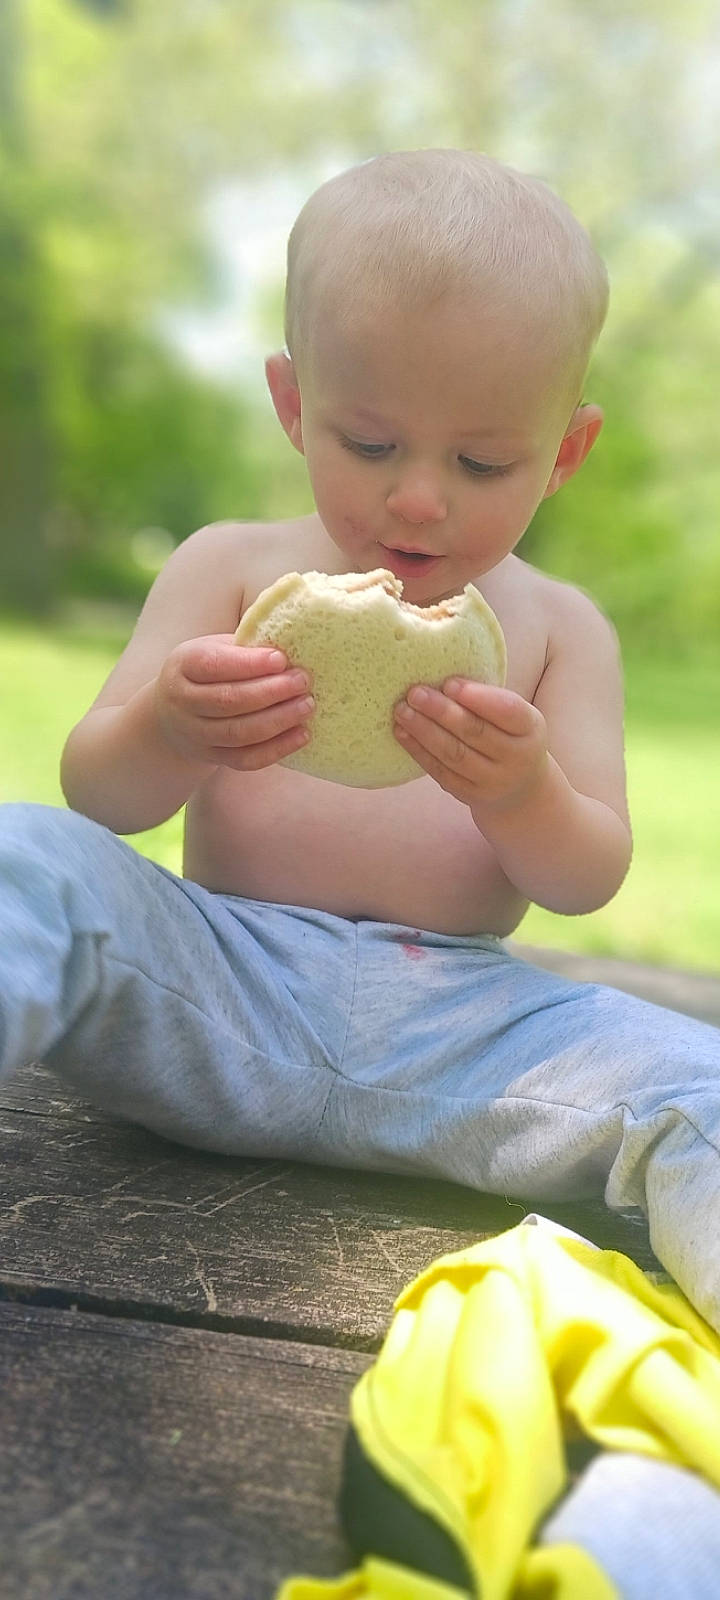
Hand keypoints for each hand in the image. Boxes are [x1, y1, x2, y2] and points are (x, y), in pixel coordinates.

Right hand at [154, 635, 314, 770]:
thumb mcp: (215, 648)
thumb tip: (291, 648)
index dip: (249, 664)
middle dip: (271, 692)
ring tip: (306, 706)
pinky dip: (277, 749)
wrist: (173, 713)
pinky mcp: (212, 757)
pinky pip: (246, 759)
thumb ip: (245, 648)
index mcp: (185, 666)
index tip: (281, 659)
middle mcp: (184, 702)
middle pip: (228, 701)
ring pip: (238, 733)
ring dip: (278, 720)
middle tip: (302, 682)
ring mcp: (196, 734)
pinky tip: (301, 735)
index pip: (214, 665)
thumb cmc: (207, 672)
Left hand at [393, 677, 547, 816]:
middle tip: (415, 693)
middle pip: (475, 732)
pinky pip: (441, 772)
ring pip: (454, 753)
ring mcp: (493, 780)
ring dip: (424, 730)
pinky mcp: (470, 794)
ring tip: (402, 710)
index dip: (478, 697)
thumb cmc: (511, 736)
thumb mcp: (515, 717)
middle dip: (442, 711)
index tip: (449, 683)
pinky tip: (402, 733)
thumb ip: (488, 699)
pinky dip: (419, 751)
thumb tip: (441, 675)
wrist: (520, 787)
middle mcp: (516, 758)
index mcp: (530, 729)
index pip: (508, 711)